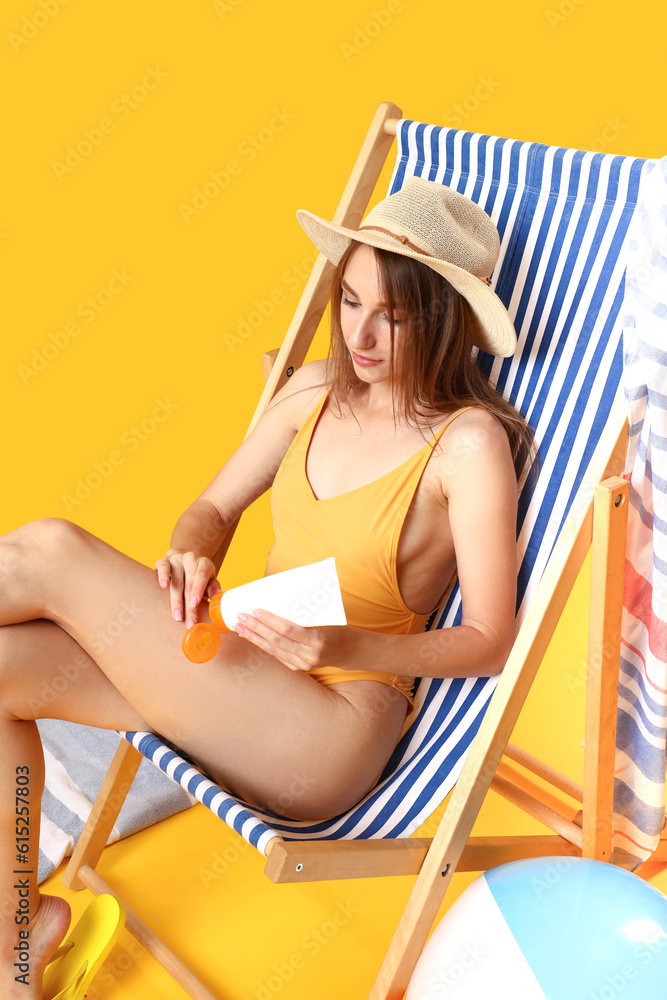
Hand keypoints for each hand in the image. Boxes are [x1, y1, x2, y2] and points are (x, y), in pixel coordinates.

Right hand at [154, 549, 222, 627]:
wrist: (183, 560)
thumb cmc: (198, 575)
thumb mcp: (209, 579)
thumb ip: (213, 587)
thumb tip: (218, 594)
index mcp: (204, 564)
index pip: (201, 576)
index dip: (198, 590)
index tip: (195, 604)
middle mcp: (191, 559)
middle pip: (189, 584)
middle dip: (189, 606)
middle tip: (189, 623)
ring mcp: (177, 559)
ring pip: (175, 581)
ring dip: (176, 601)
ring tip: (177, 616)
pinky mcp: (164, 561)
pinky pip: (163, 567)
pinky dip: (163, 576)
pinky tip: (163, 586)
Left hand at [233, 608, 357, 672]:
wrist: (349, 650)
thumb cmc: (336, 627)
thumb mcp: (324, 617)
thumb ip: (304, 613)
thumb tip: (278, 595)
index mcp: (318, 640)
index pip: (288, 630)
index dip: (270, 620)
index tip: (256, 609)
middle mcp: (310, 655)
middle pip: (276, 641)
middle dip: (256, 628)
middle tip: (240, 616)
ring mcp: (303, 664)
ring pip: (273, 650)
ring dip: (254, 638)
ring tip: (240, 627)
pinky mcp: (298, 668)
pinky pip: (277, 656)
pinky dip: (263, 645)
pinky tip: (251, 637)